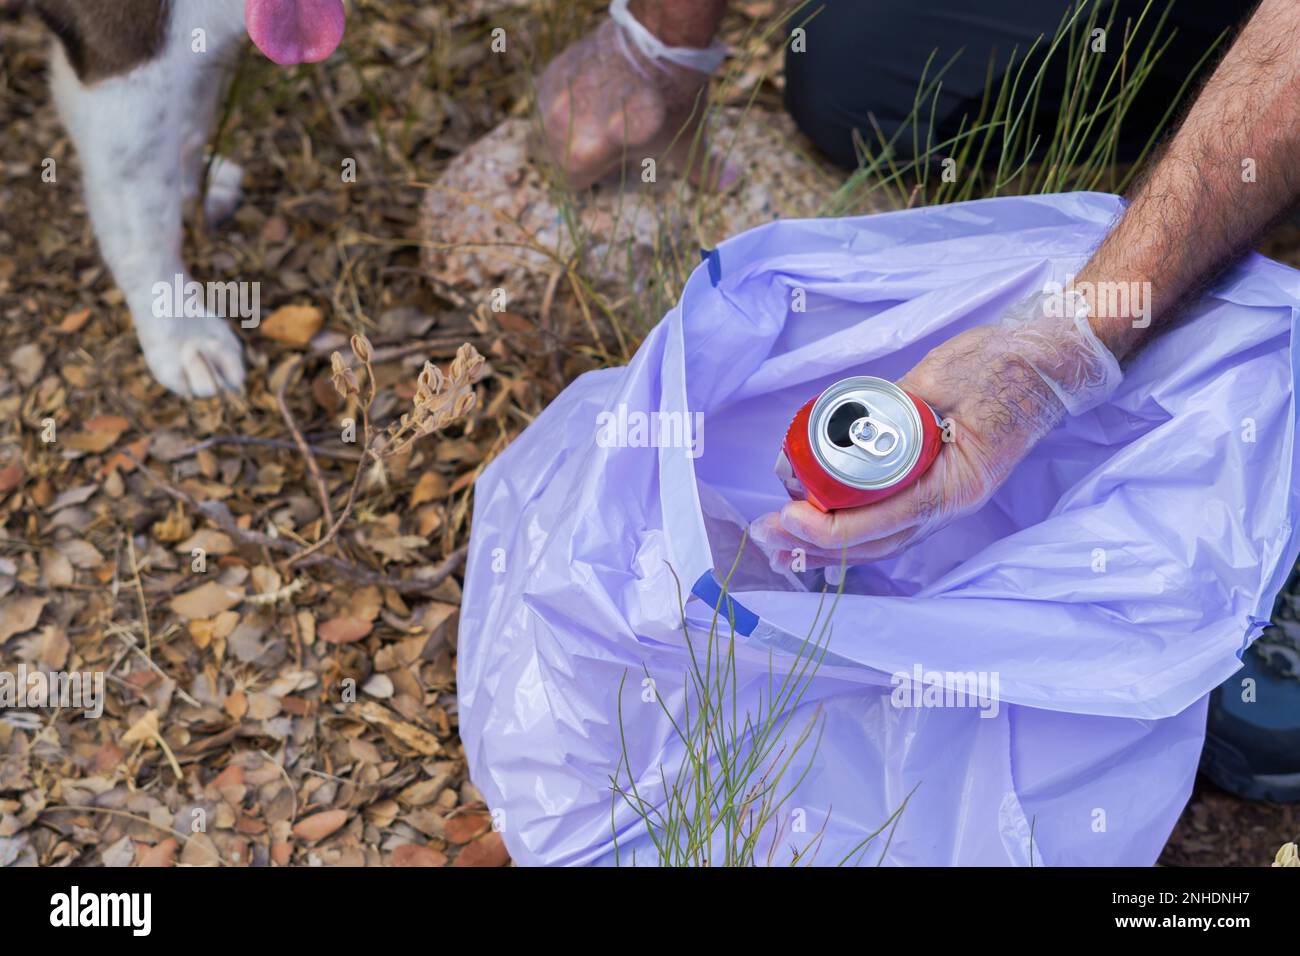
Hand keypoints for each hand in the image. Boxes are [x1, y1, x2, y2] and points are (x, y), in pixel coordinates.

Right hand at [536, 16, 735, 190]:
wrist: (660, 38)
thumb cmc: (671, 100)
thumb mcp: (686, 143)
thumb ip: (704, 172)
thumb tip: (730, 184)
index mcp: (581, 158)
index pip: (575, 183)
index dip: (599, 176)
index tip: (618, 162)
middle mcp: (556, 130)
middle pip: (560, 157)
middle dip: (586, 150)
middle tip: (616, 134)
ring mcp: (552, 97)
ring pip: (554, 127)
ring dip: (575, 124)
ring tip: (607, 110)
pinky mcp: (554, 70)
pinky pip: (553, 97)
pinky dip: (571, 96)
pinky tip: (598, 88)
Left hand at [749, 293, 1121, 567]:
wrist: (1044, 365)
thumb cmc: (1000, 368)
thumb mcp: (941, 380)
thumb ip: (895, 409)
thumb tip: (847, 432)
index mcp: (957, 484)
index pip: (886, 518)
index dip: (833, 526)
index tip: (790, 516)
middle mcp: (950, 504)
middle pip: (877, 544)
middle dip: (816, 545)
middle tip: (766, 536)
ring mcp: (944, 502)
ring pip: (880, 540)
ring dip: (827, 545)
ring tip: (779, 541)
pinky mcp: (934, 490)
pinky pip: (887, 521)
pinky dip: (849, 528)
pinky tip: (814, 528)